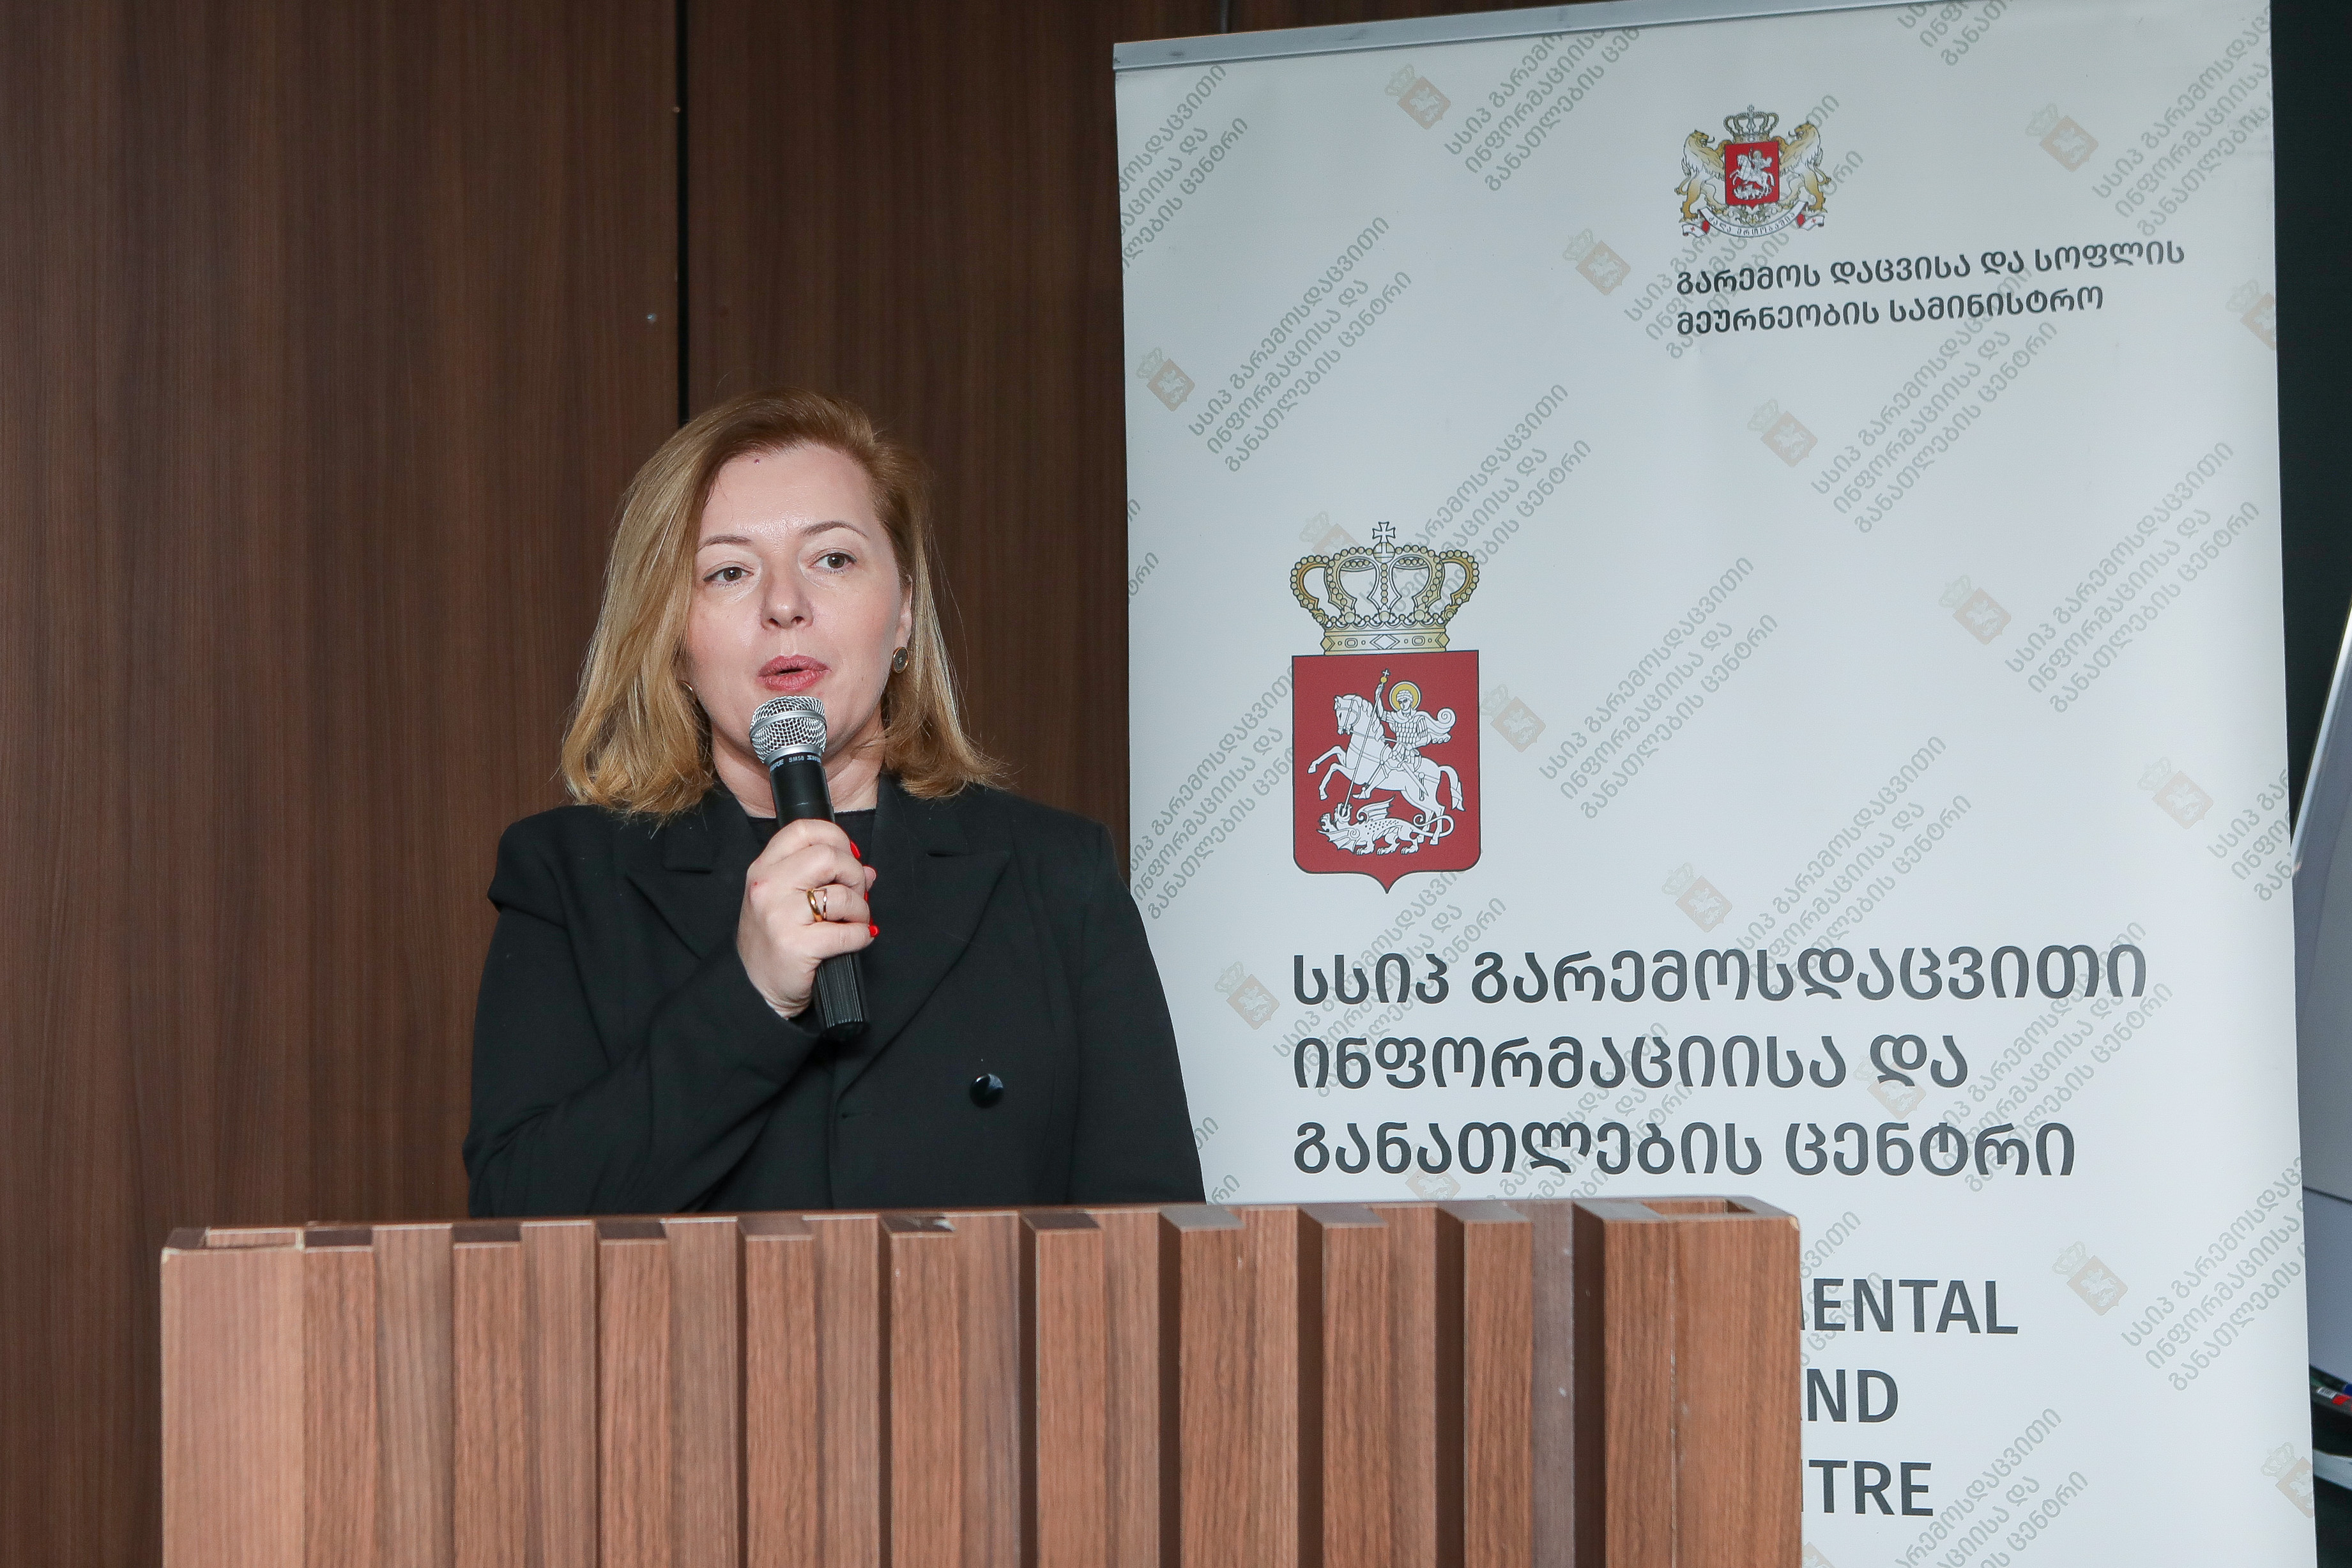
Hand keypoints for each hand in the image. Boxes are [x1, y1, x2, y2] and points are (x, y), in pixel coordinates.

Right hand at [736, 818, 877, 1018]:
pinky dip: (861, 935)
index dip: (836, 838)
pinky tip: (856, 938)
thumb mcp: (786, 900)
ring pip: (841, 894)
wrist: (755, 987)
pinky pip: (848, 931)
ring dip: (860, 909)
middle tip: (855, 893)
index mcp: (764, 869)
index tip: (847, 857)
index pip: (804, 830)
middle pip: (828, 855)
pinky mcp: (796, 945)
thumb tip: (867, 871)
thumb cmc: (774, 940)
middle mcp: (767, 887)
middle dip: (853, 874)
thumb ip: (823, 877)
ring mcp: (779, 915)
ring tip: (855, 920)